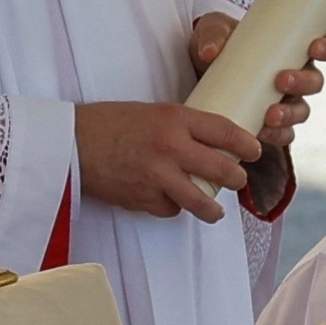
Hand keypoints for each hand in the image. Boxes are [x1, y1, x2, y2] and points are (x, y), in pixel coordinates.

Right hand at [77, 97, 263, 220]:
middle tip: (237, 179)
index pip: (224, 131)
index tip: (255, 150)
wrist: (70, 143)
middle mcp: (171, 146)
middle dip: (236, 178)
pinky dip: (172, 207)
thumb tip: (210, 143)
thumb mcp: (150, 113)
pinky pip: (172, 209)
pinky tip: (168, 200)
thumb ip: (179, 127)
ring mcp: (159, 175)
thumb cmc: (109, 124)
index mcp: (173, 118)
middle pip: (222, 170)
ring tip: (216, 211)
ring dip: (213, 209)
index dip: (246, 144)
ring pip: (202, 201)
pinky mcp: (145, 198)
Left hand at [189, 17, 325, 154]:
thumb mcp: (213, 28)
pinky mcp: (272, 123)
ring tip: (270, 115)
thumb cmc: (218, 41)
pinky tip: (262, 133)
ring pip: (301, 111)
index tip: (314, 47)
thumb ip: (213, 35)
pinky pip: (284, 134)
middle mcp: (297, 75)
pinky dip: (276, 135)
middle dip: (302, 83)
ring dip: (289, 114)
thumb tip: (209, 52)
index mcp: (295, 47)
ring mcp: (286, 101)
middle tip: (281, 81)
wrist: (200, 70)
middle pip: (315, 82)